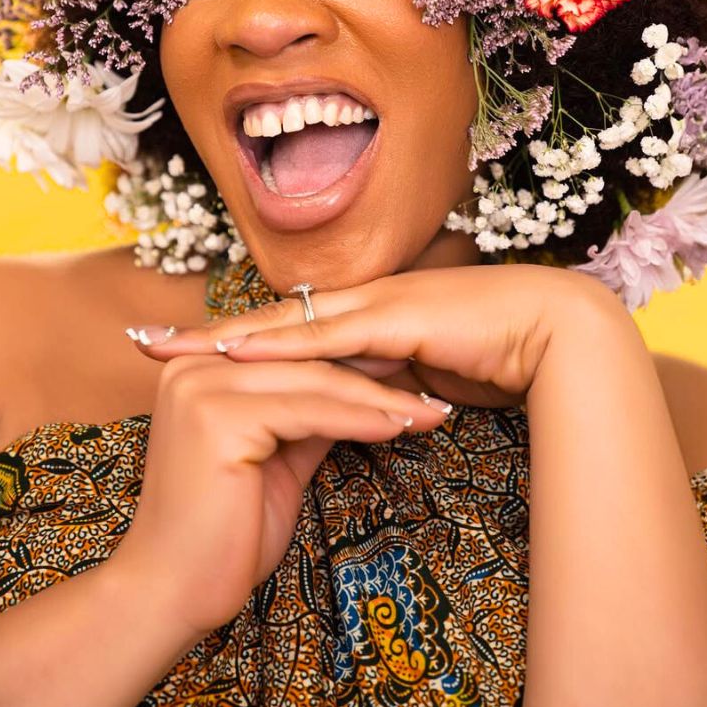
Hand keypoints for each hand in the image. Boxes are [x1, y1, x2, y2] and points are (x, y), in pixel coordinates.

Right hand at [109, 352, 451, 642]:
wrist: (171, 592)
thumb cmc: (224, 534)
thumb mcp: (277, 458)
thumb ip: (306, 416)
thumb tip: (358, 390)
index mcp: (201, 364)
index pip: (295, 355)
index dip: (355, 362)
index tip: (411, 368)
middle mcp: (196, 364)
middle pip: (308, 364)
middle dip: (377, 378)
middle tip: (432, 387)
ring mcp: (203, 386)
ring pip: (315, 385)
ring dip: (380, 399)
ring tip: (429, 411)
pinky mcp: (218, 416)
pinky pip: (309, 412)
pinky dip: (361, 419)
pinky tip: (401, 426)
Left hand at [129, 264, 620, 410]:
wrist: (558, 329)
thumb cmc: (499, 353)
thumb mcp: (428, 374)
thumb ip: (390, 382)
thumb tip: (365, 406)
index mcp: (368, 314)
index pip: (288, 327)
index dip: (236, 340)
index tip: (184, 356)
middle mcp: (364, 300)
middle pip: (269, 319)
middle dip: (208, 334)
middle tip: (148, 346)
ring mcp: (378, 303)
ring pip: (286, 321)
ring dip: (227, 336)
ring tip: (173, 351)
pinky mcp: (398, 316)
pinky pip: (328, 332)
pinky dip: (279, 342)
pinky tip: (239, 350)